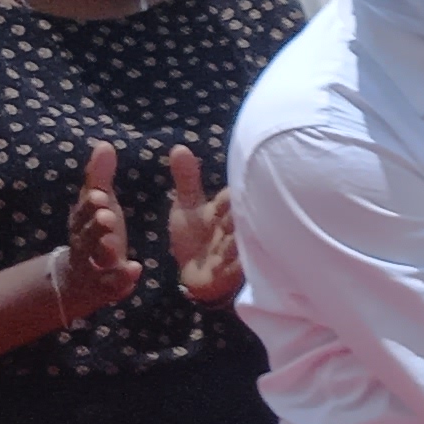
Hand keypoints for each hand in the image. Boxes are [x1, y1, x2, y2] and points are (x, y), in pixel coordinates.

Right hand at [57, 141, 144, 319]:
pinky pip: (112, 285)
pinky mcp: (106, 287)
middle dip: (95, 226)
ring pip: (95, 259)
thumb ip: (100, 177)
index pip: (83, 212)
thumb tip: (104, 144)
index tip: (101, 196)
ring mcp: (93, 267)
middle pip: (85, 236)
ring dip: (103, 250)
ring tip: (114, 245)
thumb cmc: (94, 232)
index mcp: (81, 222)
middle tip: (107, 216)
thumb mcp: (98, 204)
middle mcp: (83, 244)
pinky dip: (121, 279)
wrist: (78, 279)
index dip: (91, 205)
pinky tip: (134, 270)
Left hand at [166, 144, 240, 302]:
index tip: (230, 192)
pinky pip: (241, 266)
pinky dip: (238, 264)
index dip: (229, 195)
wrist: (196, 276)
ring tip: (230, 240)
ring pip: (244, 241)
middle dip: (236, 217)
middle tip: (229, 216)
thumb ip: (187, 179)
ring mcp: (240, 249)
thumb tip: (179, 147)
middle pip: (243, 217)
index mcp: (227, 207)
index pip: (232, 195)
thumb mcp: (187, 206)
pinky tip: (231, 262)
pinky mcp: (237, 271)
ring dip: (237, 241)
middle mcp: (238, 225)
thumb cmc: (195, 237)